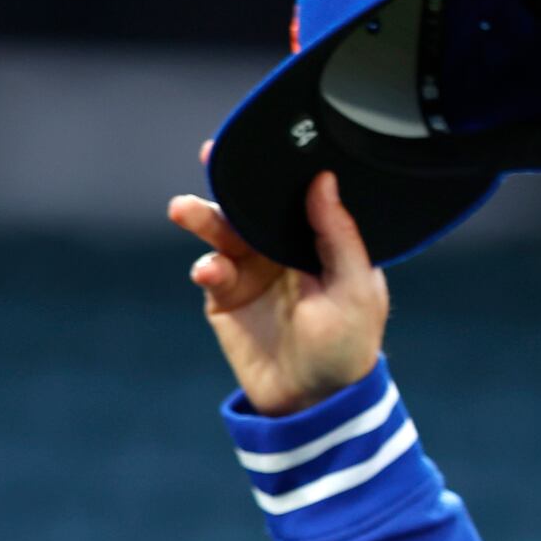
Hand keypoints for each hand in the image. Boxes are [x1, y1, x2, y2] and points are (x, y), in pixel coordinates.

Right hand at [168, 154, 389, 417]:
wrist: (315, 400)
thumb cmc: (348, 345)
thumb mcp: (357, 289)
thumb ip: (340, 235)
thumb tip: (323, 180)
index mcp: (317, 238)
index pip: (295, 193)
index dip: (278, 166)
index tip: (259, 140)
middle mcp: (281, 247)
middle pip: (252, 204)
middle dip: (230, 181)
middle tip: (211, 155)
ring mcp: (251, 269)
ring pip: (222, 231)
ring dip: (203, 218)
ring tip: (183, 210)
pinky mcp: (225, 297)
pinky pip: (211, 271)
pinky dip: (206, 266)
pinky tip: (209, 272)